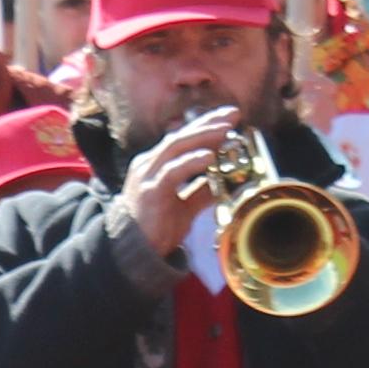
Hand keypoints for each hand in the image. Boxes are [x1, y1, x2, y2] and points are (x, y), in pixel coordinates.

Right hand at [124, 105, 248, 263]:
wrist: (136, 252)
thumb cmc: (157, 227)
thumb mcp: (185, 205)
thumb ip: (202, 191)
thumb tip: (226, 181)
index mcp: (156, 164)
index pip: (183, 137)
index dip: (206, 124)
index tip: (229, 117)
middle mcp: (150, 164)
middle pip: (181, 135)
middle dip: (208, 123)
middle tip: (232, 114)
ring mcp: (148, 176)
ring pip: (176, 147)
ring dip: (203, 137)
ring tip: (225, 130)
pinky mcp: (151, 191)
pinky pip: (172, 171)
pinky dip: (191, 162)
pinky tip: (208, 156)